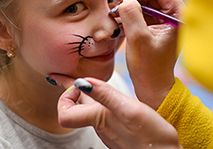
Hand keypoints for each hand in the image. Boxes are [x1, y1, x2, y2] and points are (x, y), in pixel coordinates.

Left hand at [57, 77, 181, 148]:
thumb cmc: (151, 136)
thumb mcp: (129, 111)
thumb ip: (105, 96)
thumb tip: (81, 83)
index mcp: (99, 118)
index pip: (65, 113)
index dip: (64, 96)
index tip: (72, 81)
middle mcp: (100, 124)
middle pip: (75, 107)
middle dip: (69, 91)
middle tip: (60, 76)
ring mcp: (108, 127)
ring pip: (87, 108)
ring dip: (82, 94)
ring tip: (80, 81)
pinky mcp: (118, 128)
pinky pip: (100, 111)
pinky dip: (96, 99)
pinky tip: (102, 94)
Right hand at [111, 0, 184, 108]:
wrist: (151, 84)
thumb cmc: (148, 66)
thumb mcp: (138, 39)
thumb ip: (131, 15)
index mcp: (178, 16)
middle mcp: (173, 15)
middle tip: (118, 5)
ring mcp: (163, 19)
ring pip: (145, 0)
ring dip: (130, 4)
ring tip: (117, 12)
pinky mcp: (154, 24)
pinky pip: (141, 10)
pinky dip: (130, 11)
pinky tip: (120, 17)